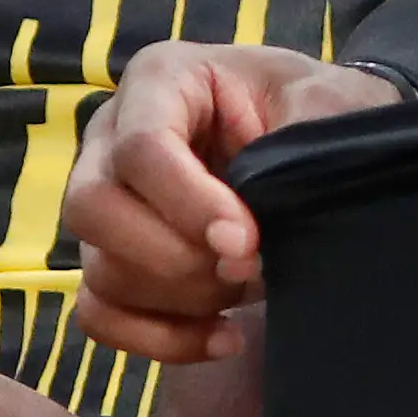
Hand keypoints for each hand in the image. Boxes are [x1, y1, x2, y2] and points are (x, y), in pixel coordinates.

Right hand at [64, 43, 398, 362]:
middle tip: (248, 268)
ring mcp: (104, 199)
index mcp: (161, 78)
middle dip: (174, 256)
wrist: (316, 137)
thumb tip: (266, 209)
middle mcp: (113, 135)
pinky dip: (158, 338)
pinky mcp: (111, 255)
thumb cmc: (315, 106)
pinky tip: (223, 336)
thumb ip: (301, 139)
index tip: (247, 243)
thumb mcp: (324, 100)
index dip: (188, 204)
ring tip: (248, 287)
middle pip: (93, 207)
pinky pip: (100, 313)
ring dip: (178, 297)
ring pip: (98, 267)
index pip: (142, 147)